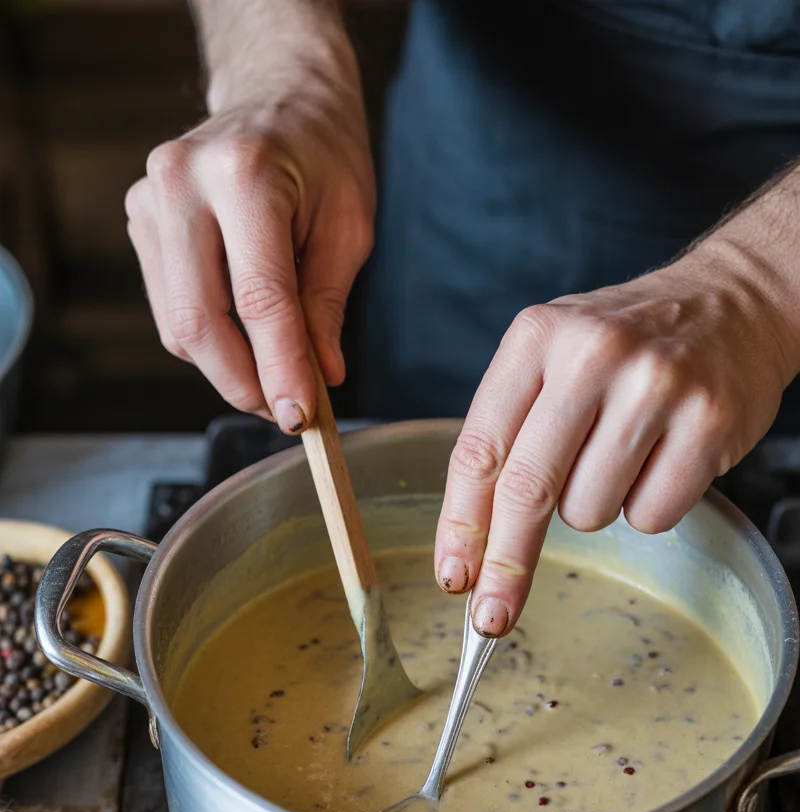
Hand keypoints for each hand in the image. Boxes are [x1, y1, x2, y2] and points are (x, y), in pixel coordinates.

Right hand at [125, 67, 373, 432]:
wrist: (278, 96)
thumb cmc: (323, 156)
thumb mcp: (349, 226)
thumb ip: (327, 306)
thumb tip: (320, 379)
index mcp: (245, 176)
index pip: (260, 299)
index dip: (280, 369)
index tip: (300, 418)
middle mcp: (182, 183)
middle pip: (199, 320)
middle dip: (244, 382)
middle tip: (285, 411)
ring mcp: (151, 200)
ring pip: (177, 324)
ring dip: (227, 366)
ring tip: (275, 372)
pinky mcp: (141, 220)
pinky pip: (170, 308)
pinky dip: (209, 338)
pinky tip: (245, 332)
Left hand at [434, 250, 797, 636]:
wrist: (735, 301)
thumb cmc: (628, 344)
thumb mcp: (553, 355)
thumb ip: (509, 430)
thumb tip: (471, 543)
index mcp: (537, 337)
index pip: (480, 449)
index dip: (461, 525)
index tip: (453, 577)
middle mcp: (592, 354)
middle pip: (528, 489)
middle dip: (506, 565)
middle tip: (491, 618)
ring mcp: (656, 386)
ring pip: (590, 510)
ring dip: (595, 507)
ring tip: (621, 455)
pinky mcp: (709, 421)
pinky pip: (651, 515)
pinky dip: (648, 507)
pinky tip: (662, 460)